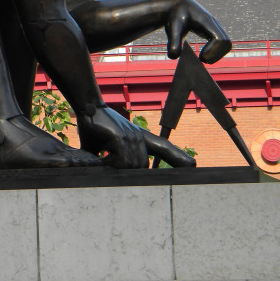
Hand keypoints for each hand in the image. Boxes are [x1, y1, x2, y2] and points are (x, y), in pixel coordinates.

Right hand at [78, 105, 195, 168]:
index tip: (192, 165)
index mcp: (138, 137)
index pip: (163, 147)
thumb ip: (111, 158)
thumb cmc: (93, 126)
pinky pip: (122, 161)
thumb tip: (106, 173)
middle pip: (142, 166)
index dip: (177, 157)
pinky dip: (111, 163)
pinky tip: (102, 157)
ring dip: (116, 167)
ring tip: (102, 157)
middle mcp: (138, 136)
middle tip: (109, 165)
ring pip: (132, 165)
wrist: (87, 106)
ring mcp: (130, 136)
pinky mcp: (119, 136)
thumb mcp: (104, 145)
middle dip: (129, 172)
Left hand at [165, 0, 230, 63]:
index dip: (213, 51)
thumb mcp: (171, 28)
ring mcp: (215, 27)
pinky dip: (216, 52)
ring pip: (226, 44)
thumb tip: (174, 56)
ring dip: (218, 55)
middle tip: (202, 61)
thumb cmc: (174, 16)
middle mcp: (214, 24)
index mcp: (205, 21)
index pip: (219, 39)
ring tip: (203, 60)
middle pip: (226, 42)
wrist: (177, 6)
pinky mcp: (214, 31)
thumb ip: (172, 42)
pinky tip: (203, 56)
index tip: (201, 58)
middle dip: (216, 55)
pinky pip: (222, 43)